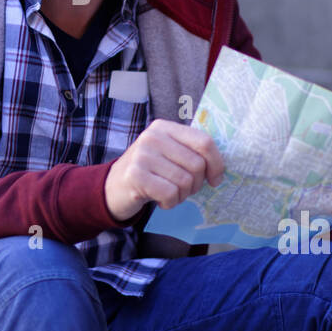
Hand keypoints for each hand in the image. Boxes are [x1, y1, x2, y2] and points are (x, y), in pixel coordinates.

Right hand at [105, 119, 223, 222]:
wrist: (111, 187)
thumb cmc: (148, 172)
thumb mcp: (167, 154)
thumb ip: (189, 152)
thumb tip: (220, 168)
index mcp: (164, 128)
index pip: (204, 142)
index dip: (216, 163)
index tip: (215, 179)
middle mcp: (152, 137)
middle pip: (197, 165)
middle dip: (196, 184)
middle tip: (184, 189)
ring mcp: (142, 155)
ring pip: (185, 181)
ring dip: (182, 195)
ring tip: (169, 193)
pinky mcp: (135, 175)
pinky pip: (170, 193)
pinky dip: (170, 203)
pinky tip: (159, 200)